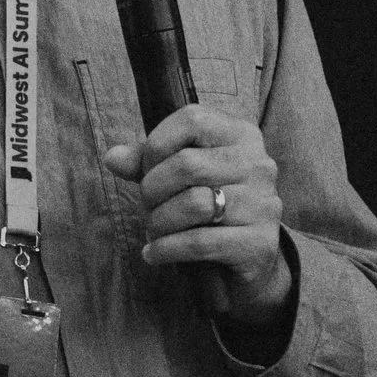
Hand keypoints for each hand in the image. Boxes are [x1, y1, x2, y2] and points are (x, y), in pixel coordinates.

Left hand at [102, 105, 291, 326]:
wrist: (253, 257)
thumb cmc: (212, 205)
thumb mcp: (182, 176)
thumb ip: (148, 162)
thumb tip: (113, 158)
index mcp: (241, 135)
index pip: (192, 119)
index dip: (157, 144)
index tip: (146, 170)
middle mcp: (258, 164)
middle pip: (187, 164)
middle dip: (152, 190)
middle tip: (146, 207)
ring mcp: (263, 204)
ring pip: (194, 205)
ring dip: (159, 222)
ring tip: (153, 230)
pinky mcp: (259, 243)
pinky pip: (201, 242)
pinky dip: (167, 249)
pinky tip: (154, 253)